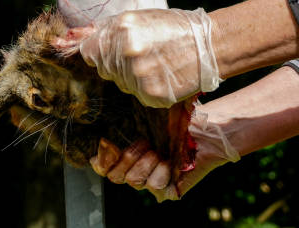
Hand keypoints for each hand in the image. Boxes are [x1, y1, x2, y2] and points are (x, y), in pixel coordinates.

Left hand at [79, 8, 219, 107]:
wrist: (208, 46)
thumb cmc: (173, 28)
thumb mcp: (140, 18)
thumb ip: (110, 30)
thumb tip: (79, 39)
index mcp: (123, 28)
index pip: (90, 50)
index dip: (98, 51)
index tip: (106, 52)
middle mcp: (127, 52)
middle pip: (104, 68)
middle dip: (117, 64)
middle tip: (142, 55)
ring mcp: (139, 75)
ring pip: (121, 82)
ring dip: (132, 77)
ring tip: (156, 63)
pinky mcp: (151, 94)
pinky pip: (137, 94)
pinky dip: (147, 88)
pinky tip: (162, 75)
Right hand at [89, 104, 239, 200]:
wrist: (205, 130)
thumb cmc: (175, 118)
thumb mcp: (147, 115)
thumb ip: (125, 119)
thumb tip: (102, 119)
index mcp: (125, 150)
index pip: (101, 164)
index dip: (102, 157)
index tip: (108, 143)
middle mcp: (135, 168)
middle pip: (115, 175)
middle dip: (128, 157)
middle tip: (144, 143)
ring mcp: (149, 180)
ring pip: (134, 180)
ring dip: (146, 163)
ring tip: (159, 150)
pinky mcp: (166, 189)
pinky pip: (155, 186)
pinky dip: (162, 172)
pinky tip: (170, 161)